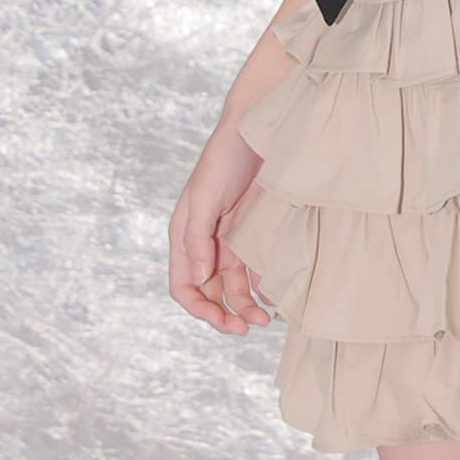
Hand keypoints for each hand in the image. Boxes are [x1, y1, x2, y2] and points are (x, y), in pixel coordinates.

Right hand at [168, 121, 276, 333]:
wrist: (261, 131)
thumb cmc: (224, 158)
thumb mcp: (203, 197)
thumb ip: (197, 239)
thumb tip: (199, 280)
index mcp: (185, 238)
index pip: (183, 286)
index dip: (199, 308)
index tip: (220, 320)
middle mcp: (206, 244)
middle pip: (210, 294)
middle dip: (225, 315)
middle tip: (246, 328)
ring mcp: (232, 242)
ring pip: (235, 288)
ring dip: (246, 307)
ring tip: (265, 319)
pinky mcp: (257, 235)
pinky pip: (258, 272)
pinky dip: (264, 288)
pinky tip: (276, 296)